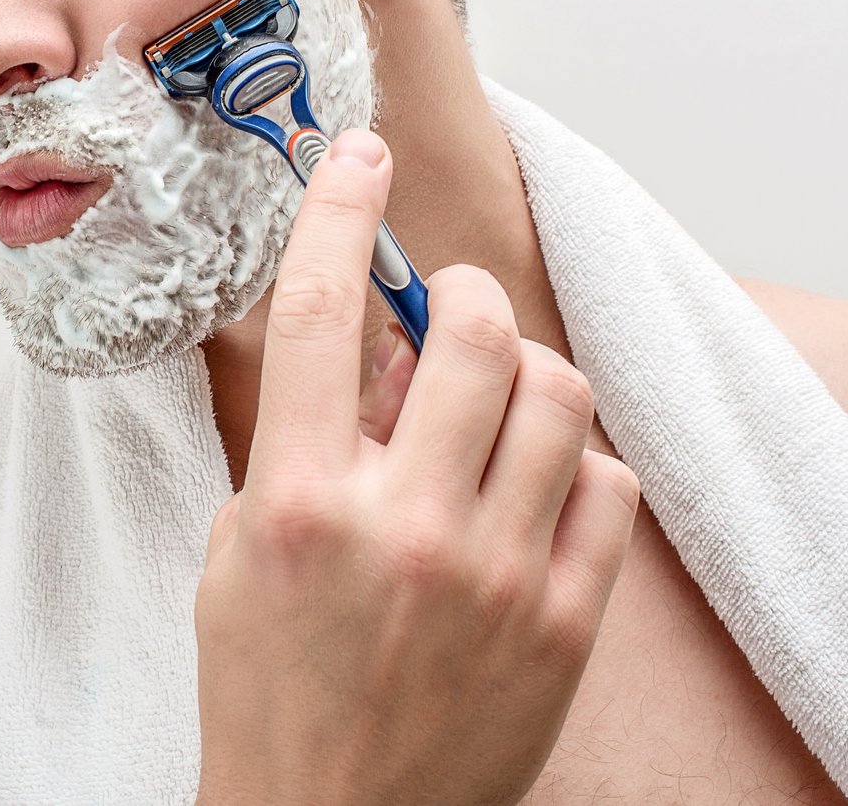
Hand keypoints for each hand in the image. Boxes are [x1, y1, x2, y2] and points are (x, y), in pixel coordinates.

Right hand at [193, 129, 641, 805]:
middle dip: (462, 296)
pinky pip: (609, 486)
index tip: (358, 155)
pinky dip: (574, 467)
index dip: (341, 212)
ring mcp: (495, 576)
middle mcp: (400, 528)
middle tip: (449, 315)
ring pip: (557, 393)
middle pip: (473, 331)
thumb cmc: (271, 692)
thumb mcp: (238, 554)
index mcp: (295, 503)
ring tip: (494, 411)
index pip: (322, 314)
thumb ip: (304, 443)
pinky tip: (535, 493)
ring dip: (523, 377)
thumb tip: (384, 352)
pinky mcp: (564, 625)